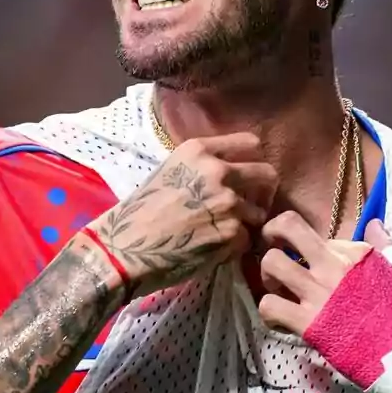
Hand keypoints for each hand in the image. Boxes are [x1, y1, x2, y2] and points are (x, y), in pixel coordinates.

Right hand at [89, 133, 278, 296]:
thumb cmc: (140, 211)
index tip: (249, 174)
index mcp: (200, 150)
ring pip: (259, 211)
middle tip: (251, 204)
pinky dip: (236, 246)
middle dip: (262, 190)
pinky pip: (248, 239)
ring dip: (248, 222)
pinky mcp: (232, 233)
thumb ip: (202, 167)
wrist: (124, 247)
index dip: (253, 160)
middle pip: (267, 174)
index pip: (251, 143)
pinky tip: (216, 249)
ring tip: (225, 231)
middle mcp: (218, 171)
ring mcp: (228, 203)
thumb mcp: (170, 171)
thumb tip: (231, 171)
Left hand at [255, 210, 376, 334]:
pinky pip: (270, 306)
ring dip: (268, 275)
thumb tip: (374, 225)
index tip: (310, 258)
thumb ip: (386, 246)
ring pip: (272, 263)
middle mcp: (331, 266)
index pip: (319, 233)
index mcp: (353, 254)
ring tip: (277, 287)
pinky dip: (269, 311)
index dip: (309, 245)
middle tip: (272, 245)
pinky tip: (281, 319)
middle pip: (288, 226)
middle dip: (272, 231)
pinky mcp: (307, 322)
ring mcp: (316, 293)